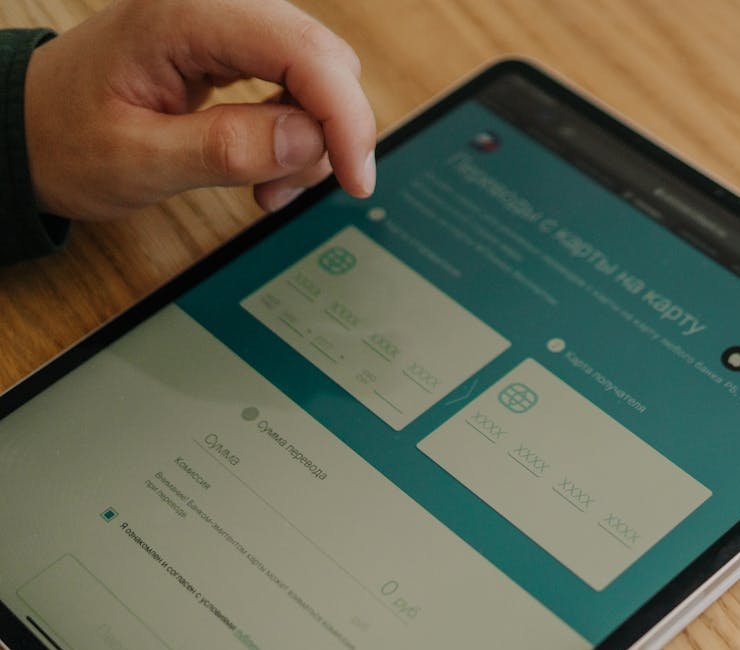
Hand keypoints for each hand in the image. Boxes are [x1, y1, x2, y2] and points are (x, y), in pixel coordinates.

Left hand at [23, 0, 376, 218]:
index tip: (355, 178)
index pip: (301, 49)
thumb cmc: (64, 138)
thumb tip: (308, 140)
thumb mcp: (136, 159)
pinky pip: (298, 85)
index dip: (344, 116)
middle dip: (331, 132)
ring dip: (313, 141)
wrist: (29, 130)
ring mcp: (228, 26)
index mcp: (184, 16)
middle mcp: (215, 8)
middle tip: (294, 190)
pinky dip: (298, 135)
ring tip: (266, 187)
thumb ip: (225, 148)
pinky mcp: (235, 50)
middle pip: (324, 58)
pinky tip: (267, 169)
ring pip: (320, 75)